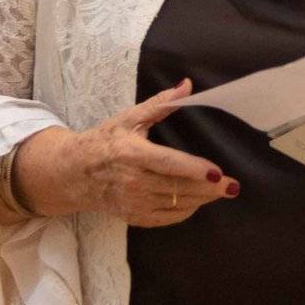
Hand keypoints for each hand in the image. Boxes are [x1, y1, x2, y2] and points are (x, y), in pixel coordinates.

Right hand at [17, 79, 237, 227]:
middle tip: (233, 186)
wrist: (71, 173)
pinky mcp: (131, 216)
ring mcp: (131, 202)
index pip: (169, 164)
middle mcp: (132, 181)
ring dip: (202, 199)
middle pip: (178, 188)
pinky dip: (184, 211)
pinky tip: (198, 202)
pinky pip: (164, 218)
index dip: (195, 170)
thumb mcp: (128, 118)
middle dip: (209, 189)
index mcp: (132, 154)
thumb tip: (188, 86)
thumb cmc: (103, 141)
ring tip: (222, 192)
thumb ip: (160, 104)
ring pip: (175, 205)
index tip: (218, 173)